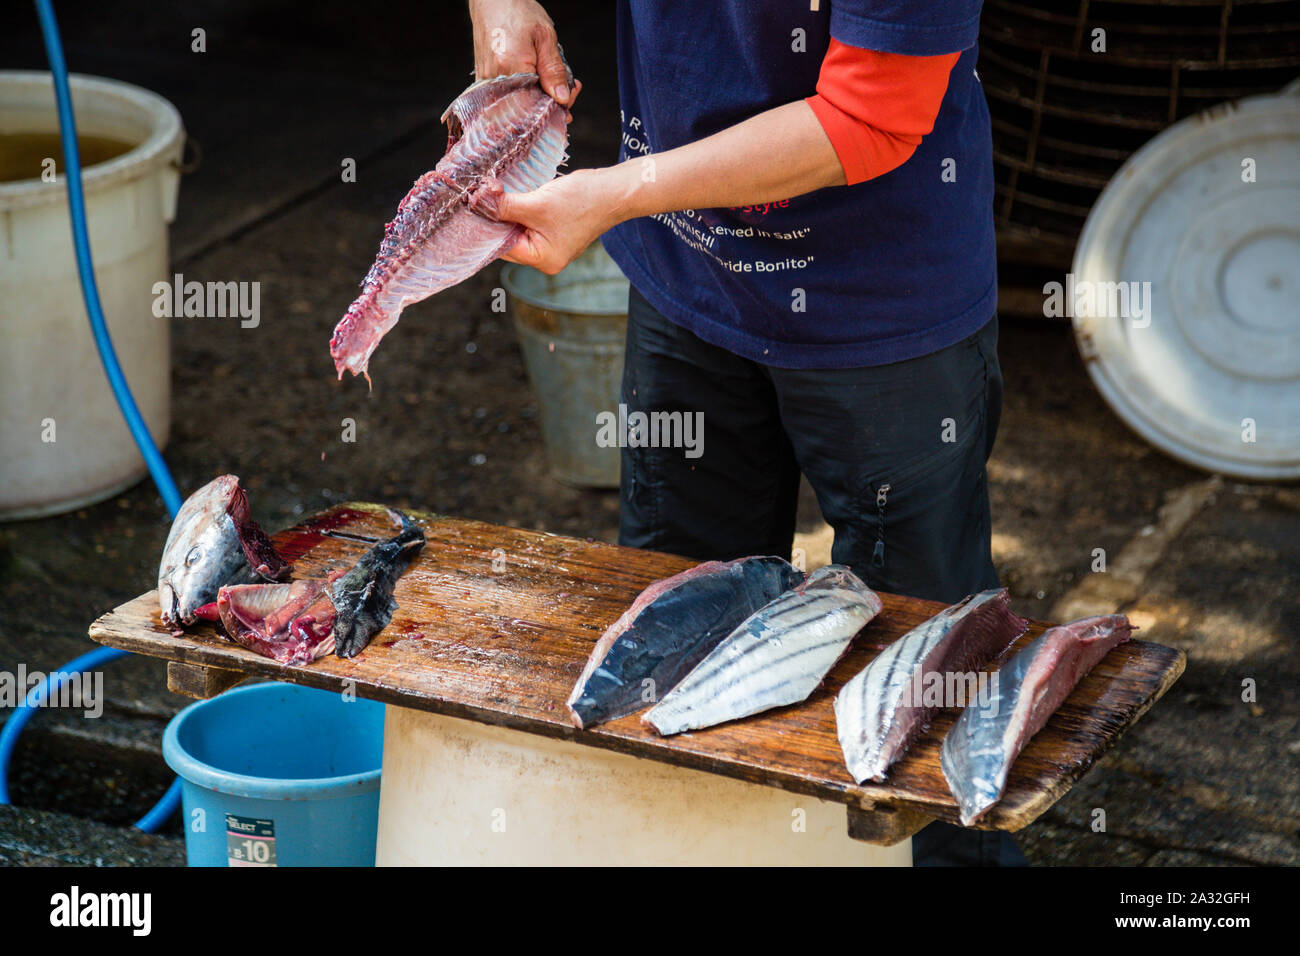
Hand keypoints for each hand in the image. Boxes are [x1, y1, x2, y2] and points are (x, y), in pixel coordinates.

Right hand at [469, 0, 581, 114]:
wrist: (491, 0)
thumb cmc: (516, 11)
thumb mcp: (544, 36)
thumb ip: (554, 70)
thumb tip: (562, 99)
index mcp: (511, 66)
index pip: (539, 104)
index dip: (558, 104)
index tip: (571, 96)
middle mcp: (495, 79)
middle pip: (529, 108)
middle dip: (551, 102)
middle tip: (567, 88)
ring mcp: (486, 82)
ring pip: (519, 104)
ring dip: (538, 97)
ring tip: (551, 81)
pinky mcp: (484, 82)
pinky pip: (508, 98)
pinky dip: (525, 94)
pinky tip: (535, 81)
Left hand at [478, 168, 620, 274]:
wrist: (614, 191)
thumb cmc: (582, 201)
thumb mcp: (536, 203)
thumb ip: (505, 206)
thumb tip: (477, 202)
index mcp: (542, 260)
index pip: (502, 246)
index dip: (485, 225)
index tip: (471, 205)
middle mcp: (546, 258)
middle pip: (508, 239)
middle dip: (496, 217)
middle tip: (480, 194)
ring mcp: (552, 245)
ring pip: (518, 229)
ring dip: (507, 210)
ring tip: (496, 192)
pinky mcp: (555, 231)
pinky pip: (530, 222)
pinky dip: (520, 209)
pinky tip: (513, 194)